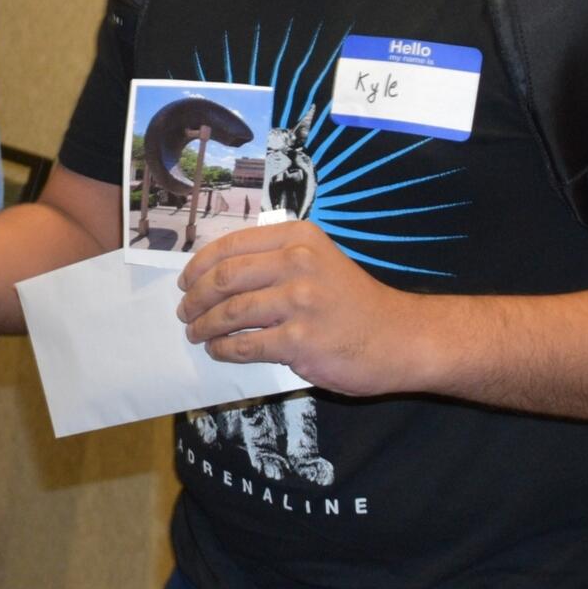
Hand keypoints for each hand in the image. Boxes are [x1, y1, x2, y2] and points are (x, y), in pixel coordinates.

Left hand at [175, 219, 429, 396]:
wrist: (402, 338)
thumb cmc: (355, 302)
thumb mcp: (319, 261)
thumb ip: (275, 259)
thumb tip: (217, 274)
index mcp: (298, 238)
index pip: (230, 246)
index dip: (199, 266)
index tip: (186, 282)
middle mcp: (298, 263)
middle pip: (224, 278)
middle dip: (195, 297)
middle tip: (185, 312)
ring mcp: (299, 302)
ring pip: (230, 313)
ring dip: (204, 326)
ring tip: (196, 333)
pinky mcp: (300, 341)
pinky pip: (246, 345)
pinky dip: (224, 349)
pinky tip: (219, 350)